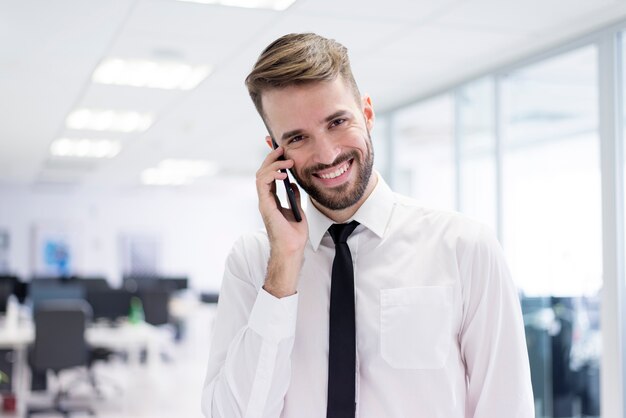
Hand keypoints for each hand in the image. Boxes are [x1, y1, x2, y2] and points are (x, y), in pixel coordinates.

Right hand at [256, 143, 307, 296]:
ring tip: (286, 161)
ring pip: (260, 175)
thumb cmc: (294, 233)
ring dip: (273, 164)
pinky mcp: (265, 205)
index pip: (269, 174)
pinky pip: (263, 185)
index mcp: (272, 199)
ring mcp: (264, 201)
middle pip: (263, 171)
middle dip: (270, 157)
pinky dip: (271, 176)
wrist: (292, 248)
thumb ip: (293, 195)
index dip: (272, 160)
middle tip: (280, 147)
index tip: (277, 147)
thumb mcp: (297, 208)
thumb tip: (294, 183)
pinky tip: (282, 174)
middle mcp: (265, 198)